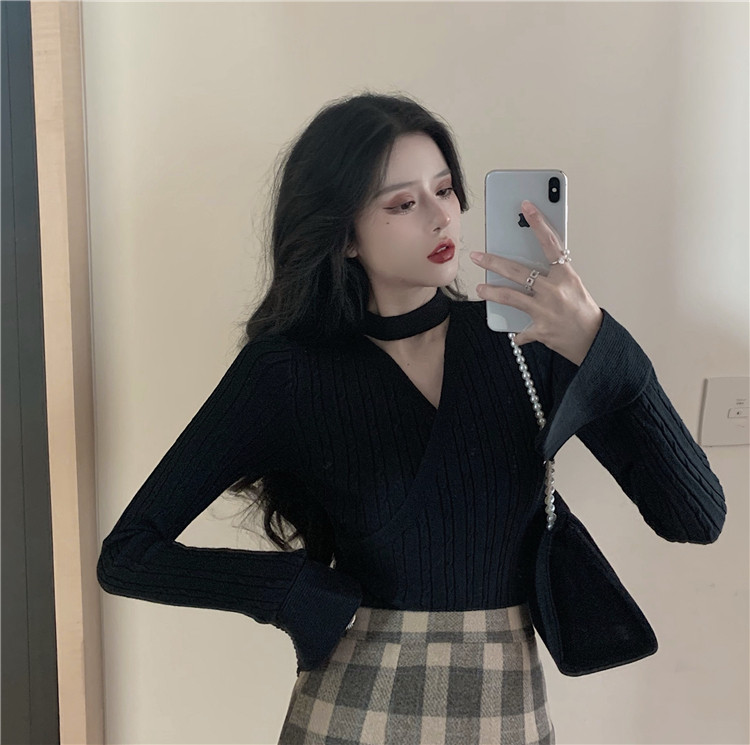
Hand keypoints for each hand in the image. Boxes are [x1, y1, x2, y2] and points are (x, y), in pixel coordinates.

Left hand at [470, 200, 602, 365]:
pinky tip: (514, 332)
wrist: (594, 340)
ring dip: (491, 292)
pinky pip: (520, 330)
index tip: (526, 206)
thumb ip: (552, 274)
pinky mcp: (540, 330)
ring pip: (510, 296)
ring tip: (480, 289)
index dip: (538, 223)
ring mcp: (546, 310)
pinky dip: (517, 333)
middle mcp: (555, 290)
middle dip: (493, 262)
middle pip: (518, 271)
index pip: (550, 243)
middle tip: (477, 256)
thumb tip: (526, 266)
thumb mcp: (572, 285)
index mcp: (566, 275)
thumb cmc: (582, 310)